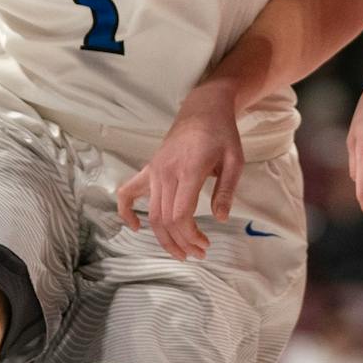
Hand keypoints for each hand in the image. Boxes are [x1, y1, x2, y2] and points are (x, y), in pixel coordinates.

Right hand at [117, 83, 244, 260]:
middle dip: (180, 242)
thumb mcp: (235, 160)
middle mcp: (166, 172)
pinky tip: (137, 226)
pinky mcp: (149, 168)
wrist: (203, 109)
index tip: (205, 245)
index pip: (180, 214)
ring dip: (163, 237)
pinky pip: (128, 192)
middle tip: (197, 254)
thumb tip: (220, 219)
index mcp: (189, 170)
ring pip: (151, 212)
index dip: (190, 236)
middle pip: (165, 218)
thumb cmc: (222, 133)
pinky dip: (127, 211)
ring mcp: (154, 170)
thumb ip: (226, 190)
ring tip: (180, 251)